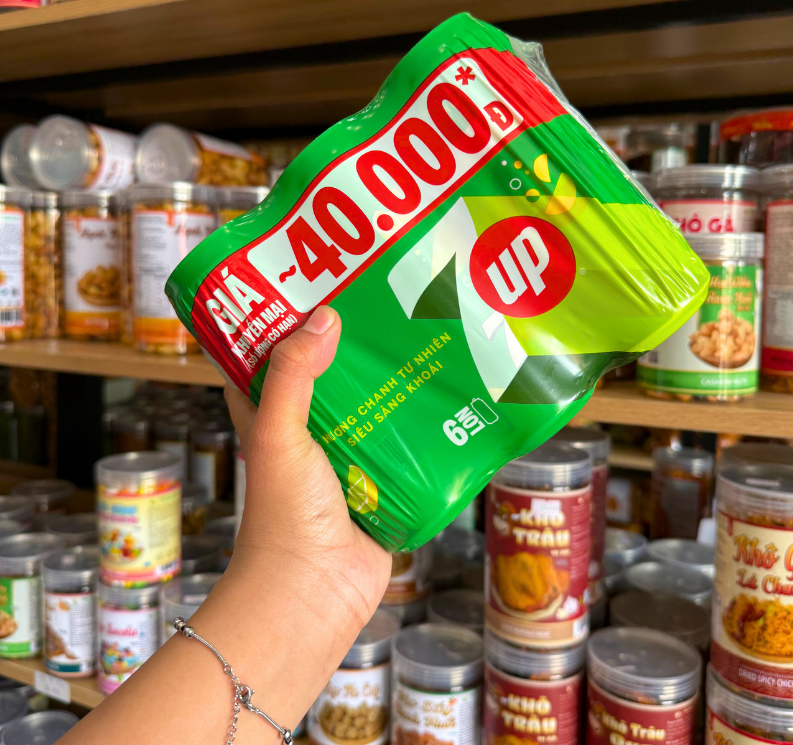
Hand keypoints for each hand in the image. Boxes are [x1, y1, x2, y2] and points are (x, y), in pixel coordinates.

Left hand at [224, 306, 391, 629]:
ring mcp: (344, 458)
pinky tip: (442, 395)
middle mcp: (307, 433)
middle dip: (348, 345)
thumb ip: (293, 375)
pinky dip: (417, 424)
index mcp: (270, 416)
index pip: (266, 357)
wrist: (314, 593)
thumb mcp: (278, 434)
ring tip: (418, 337)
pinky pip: (400, 444)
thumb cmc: (284, 517)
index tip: (307, 283)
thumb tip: (324, 317)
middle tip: (379, 303)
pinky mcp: (379, 481)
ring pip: (369, 407)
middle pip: (328, 376)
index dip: (280, 321)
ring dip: (388, 382)